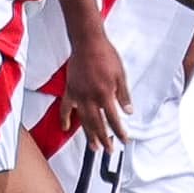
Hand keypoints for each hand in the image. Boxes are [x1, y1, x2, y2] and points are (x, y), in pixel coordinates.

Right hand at [59, 35, 132, 149]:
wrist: (88, 42)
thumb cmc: (105, 55)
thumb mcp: (121, 74)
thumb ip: (124, 95)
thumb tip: (128, 111)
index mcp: (105, 94)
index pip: (114, 119)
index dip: (120, 131)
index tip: (124, 139)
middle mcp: (91, 98)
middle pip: (98, 124)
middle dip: (104, 139)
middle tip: (109, 149)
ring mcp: (78, 95)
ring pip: (83, 120)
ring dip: (88, 135)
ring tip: (94, 146)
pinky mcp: (70, 90)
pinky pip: (65, 108)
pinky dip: (65, 118)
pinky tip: (66, 127)